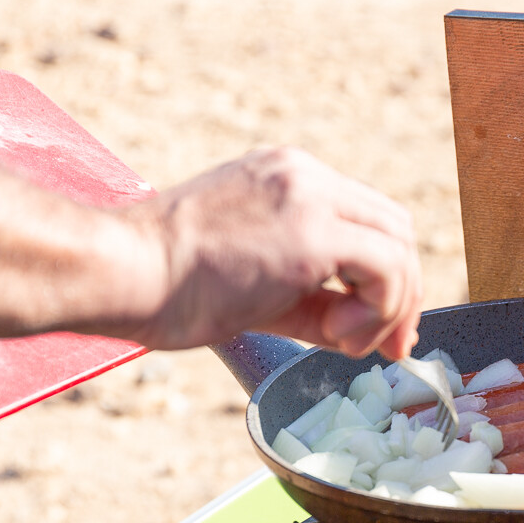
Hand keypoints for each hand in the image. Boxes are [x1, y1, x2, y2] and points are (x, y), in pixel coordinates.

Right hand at [124, 147, 422, 357]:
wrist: (120, 271)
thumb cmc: (167, 286)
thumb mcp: (256, 288)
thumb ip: (312, 300)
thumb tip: (355, 330)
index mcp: (288, 178)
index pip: (368, 219)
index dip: (388, 277)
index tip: (380, 329)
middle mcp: (304, 176)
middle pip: (395, 228)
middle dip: (403, 295)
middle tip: (390, 347)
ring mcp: (309, 196)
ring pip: (399, 245)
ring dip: (390, 306)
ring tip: (347, 342)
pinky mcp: (311, 231)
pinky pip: (387, 267)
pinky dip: (380, 308)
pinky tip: (338, 335)